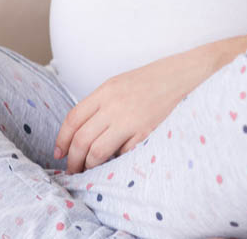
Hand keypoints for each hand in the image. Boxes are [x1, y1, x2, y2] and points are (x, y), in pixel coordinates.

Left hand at [54, 45, 224, 173]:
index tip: (59, 153)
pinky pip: (123, 155)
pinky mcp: (147, 134)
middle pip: (81, 139)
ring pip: (97, 152)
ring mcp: (131, 121)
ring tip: (89, 172)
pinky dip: (116, 163)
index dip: (62, 139)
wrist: (187, 75)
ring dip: (89, 166)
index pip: (73, 119)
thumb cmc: (153, 81)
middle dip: (73, 160)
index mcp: (105, 91)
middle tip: (72, 170)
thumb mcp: (121, 84)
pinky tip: (114, 166)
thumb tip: (83, 132)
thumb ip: (102, 104)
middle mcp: (114, 105)